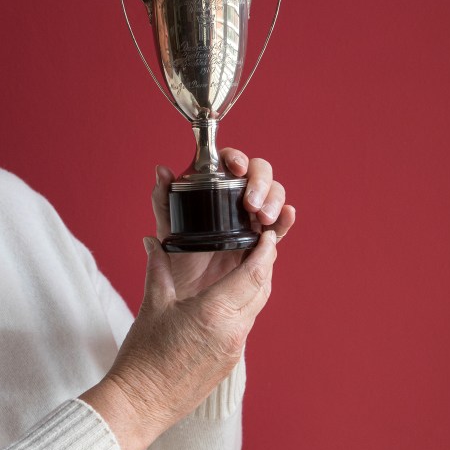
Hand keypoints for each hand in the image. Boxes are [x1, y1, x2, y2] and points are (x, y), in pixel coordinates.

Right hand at [80, 149, 294, 449]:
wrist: (143, 403)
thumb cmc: (142, 357)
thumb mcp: (152, 305)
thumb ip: (158, 267)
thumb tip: (152, 241)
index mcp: (214, 311)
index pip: (253, 274)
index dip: (265, 251)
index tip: (266, 233)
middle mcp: (232, 330)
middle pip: (262, 288)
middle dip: (265, 263)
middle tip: (260, 241)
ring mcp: (234, 348)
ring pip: (257, 306)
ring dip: (258, 283)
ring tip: (249, 262)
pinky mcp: (230, 360)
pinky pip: (246, 323)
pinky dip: (246, 303)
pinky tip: (232, 294)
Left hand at [153, 149, 294, 298]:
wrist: (190, 291)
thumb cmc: (178, 255)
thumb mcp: (168, 226)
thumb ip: (163, 199)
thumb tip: (161, 171)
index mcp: (215, 186)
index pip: (231, 161)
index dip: (236, 158)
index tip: (235, 167)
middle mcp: (237, 196)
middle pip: (259, 173)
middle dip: (260, 182)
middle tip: (250, 203)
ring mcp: (253, 216)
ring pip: (273, 195)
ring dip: (273, 199)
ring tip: (263, 217)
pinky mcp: (265, 239)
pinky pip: (280, 224)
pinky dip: (286, 218)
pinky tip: (287, 214)